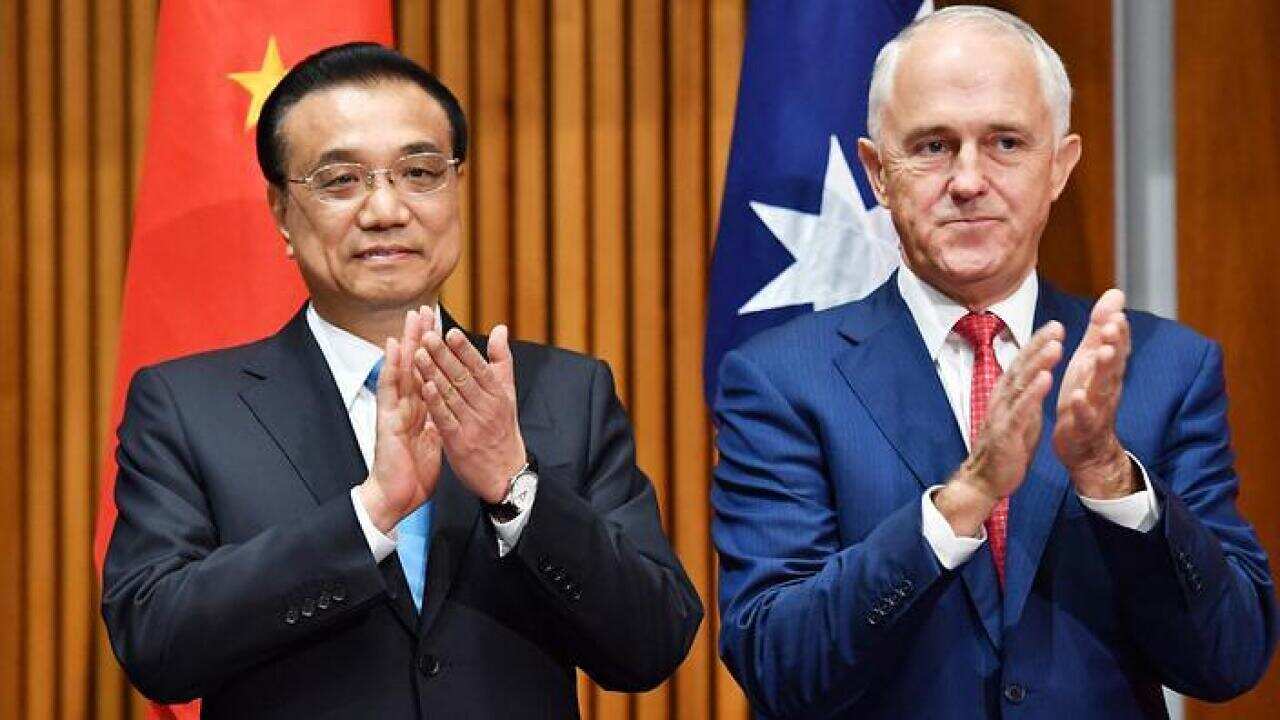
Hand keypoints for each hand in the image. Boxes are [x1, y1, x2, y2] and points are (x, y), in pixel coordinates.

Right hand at [357, 307, 442, 532]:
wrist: (399, 497)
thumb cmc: (414, 471)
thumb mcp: (435, 439)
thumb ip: (439, 418)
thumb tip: (449, 404)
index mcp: (420, 409)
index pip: (429, 372)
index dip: (435, 350)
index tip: (442, 325)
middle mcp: (406, 404)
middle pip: (415, 364)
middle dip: (420, 337)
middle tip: (425, 308)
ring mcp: (394, 409)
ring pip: (401, 369)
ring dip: (406, 342)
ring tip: (410, 317)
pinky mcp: (387, 419)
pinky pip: (389, 389)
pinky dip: (392, 366)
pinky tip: (394, 347)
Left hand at [413, 323, 525, 503]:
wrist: (506, 474)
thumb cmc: (503, 430)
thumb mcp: (508, 393)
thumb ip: (501, 360)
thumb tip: (500, 328)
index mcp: (498, 394)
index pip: (479, 367)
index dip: (464, 349)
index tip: (449, 332)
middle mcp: (487, 407)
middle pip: (463, 377)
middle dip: (444, 356)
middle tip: (426, 337)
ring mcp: (473, 425)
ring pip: (452, 395)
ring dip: (434, 374)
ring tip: (418, 355)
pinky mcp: (460, 442)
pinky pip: (446, 419)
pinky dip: (435, 403)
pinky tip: (424, 387)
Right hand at [935, 321, 1064, 535]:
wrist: (985, 480)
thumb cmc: (1005, 448)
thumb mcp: (1019, 416)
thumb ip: (1027, 396)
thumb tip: (1038, 375)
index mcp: (1006, 395)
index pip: (1022, 364)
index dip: (1037, 344)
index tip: (1055, 326)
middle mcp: (1002, 399)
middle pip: (1021, 367)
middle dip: (1038, 345)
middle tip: (1057, 326)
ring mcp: (1002, 415)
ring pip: (1021, 384)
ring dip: (1038, 363)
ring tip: (1055, 346)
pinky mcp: (1006, 433)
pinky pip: (1021, 410)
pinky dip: (1033, 393)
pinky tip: (1046, 378)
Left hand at [1053, 289, 1138, 498]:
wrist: (1086, 448)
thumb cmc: (1085, 397)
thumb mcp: (1090, 361)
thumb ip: (1101, 330)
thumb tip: (1116, 294)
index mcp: (1105, 370)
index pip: (1116, 347)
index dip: (1117, 331)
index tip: (1116, 312)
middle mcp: (1106, 387)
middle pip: (1113, 364)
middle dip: (1114, 344)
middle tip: (1112, 326)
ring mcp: (1097, 408)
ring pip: (1103, 388)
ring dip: (1103, 370)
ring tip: (1100, 353)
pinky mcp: (1083, 428)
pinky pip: (1085, 418)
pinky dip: (1082, 407)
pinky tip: (1075, 396)